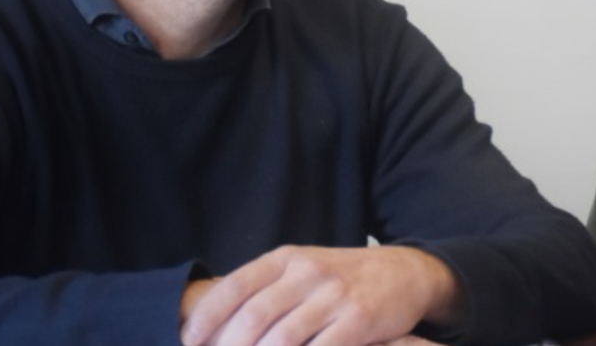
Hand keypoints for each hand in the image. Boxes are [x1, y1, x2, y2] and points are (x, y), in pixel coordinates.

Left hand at [179, 245, 462, 345]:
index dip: (206, 318)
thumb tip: (215, 323)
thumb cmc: (344, 277)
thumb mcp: (304, 267)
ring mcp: (334, 296)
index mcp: (287, 258)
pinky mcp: (359, 321)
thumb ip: (265, 288)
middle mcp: (308, 273)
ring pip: (282, 339)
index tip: (188, 342)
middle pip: (253, 317)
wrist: (406, 273)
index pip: (234, 286)